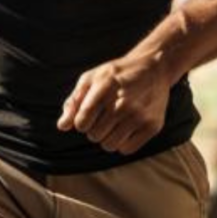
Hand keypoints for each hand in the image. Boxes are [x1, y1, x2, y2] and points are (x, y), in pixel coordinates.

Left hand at [57, 53, 171, 155]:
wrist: (154, 67)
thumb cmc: (116, 75)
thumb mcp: (91, 78)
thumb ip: (74, 102)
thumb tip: (62, 127)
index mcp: (105, 88)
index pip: (81, 123)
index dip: (81, 121)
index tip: (88, 114)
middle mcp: (122, 103)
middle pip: (94, 136)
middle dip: (95, 128)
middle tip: (105, 115)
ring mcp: (139, 115)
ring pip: (109, 145)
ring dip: (107, 137)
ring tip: (115, 121)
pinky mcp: (152, 126)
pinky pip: (126, 150)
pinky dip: (123, 142)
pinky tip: (127, 127)